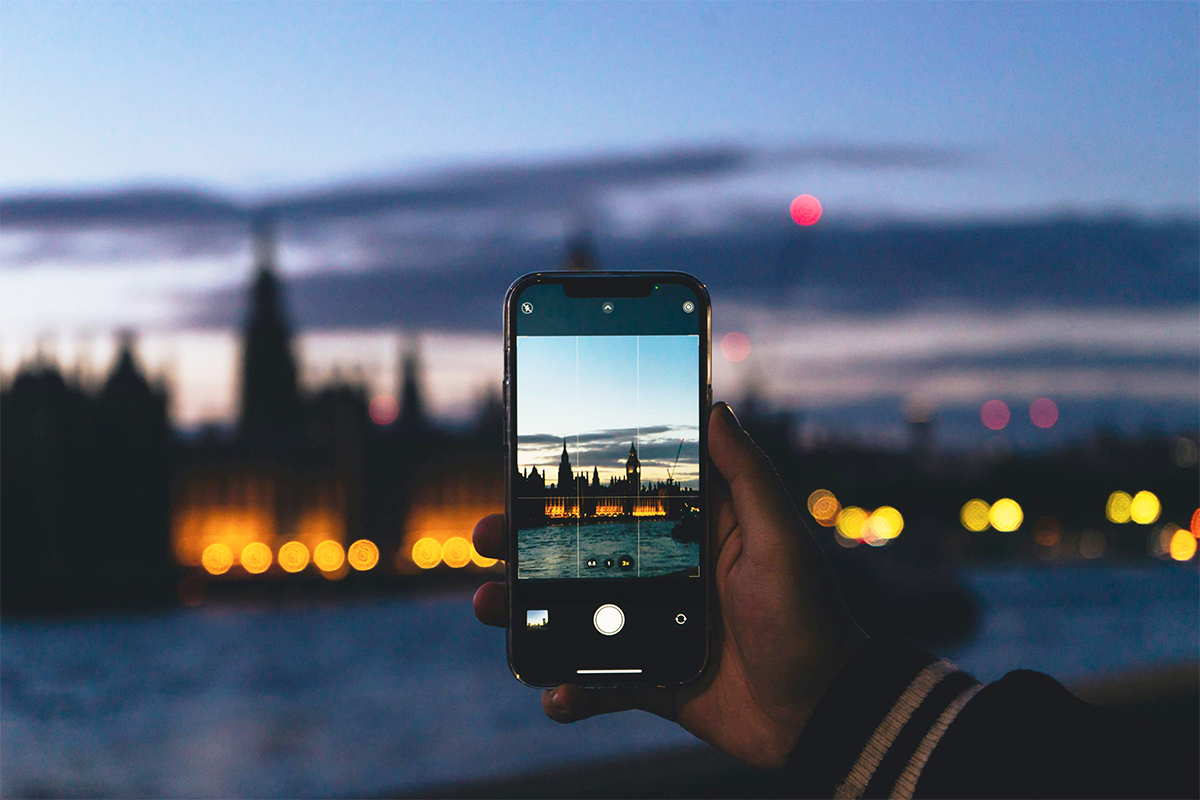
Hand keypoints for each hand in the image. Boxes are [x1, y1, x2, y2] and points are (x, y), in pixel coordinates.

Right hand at [472, 402, 866, 767]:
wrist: (822, 712)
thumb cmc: (810, 617)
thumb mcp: (781, 537)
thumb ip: (747, 476)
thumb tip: (716, 407)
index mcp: (691, 533)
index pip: (619, 499)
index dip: (568, 487)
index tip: (518, 471)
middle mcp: (662, 574)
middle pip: (578, 554)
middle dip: (524, 546)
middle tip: (484, 537)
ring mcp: (650, 628)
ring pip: (573, 615)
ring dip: (526, 613)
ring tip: (492, 608)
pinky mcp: (650, 679)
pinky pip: (598, 683)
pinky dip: (570, 691)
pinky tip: (555, 693)